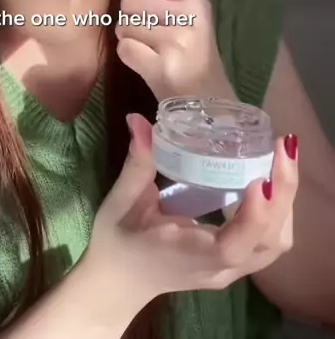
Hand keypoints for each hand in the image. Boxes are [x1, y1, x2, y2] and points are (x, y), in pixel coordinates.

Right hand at [85, 114, 296, 305]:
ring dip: (285, 201)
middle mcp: (218, 268)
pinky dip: (278, 209)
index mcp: (189, 254)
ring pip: (276, 243)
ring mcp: (230, 270)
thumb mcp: (121, 201)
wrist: (116, 281)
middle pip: (270, 242)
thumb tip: (139, 119)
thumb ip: (137, 162)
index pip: (233, 246)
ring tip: (280, 157)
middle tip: (281, 148)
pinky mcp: (234, 263)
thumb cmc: (116, 241)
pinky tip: (270, 176)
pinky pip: (269, 240)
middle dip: (283, 195)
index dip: (254, 216)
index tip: (260, 178)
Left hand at [115, 0, 233, 100]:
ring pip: (125, 25)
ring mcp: (179, 39)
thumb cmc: (194, 60)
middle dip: (130, 20)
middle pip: (131, 0)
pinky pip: (125, 50)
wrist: (210, 106)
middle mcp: (190, 15)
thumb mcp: (189, 25)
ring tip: (151, 52)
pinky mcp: (165, 64)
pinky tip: (149, 67)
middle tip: (148, 38)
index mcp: (195, 0)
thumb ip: (170, 0)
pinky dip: (130, 59)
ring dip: (129, 40)